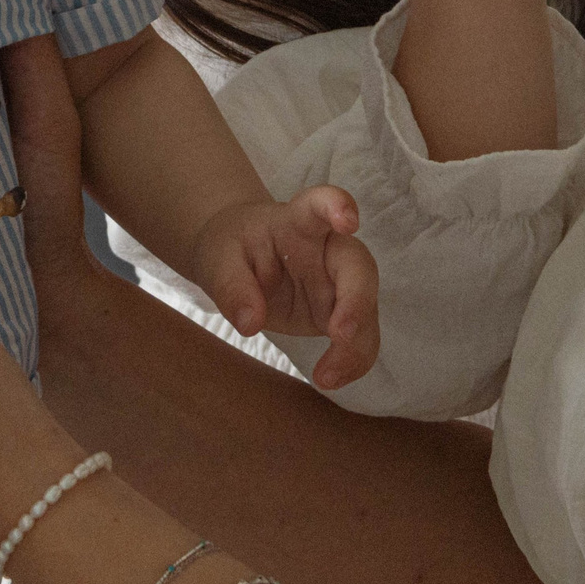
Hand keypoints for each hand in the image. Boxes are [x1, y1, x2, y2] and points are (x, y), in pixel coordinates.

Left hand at [191, 188, 379, 388]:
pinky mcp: (339, 314)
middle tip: (340, 333)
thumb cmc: (231, 248)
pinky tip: (331, 379)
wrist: (237, 260)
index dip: (337, 205)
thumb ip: (231, 286)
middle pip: (359, 266)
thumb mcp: (217, 261)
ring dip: (355, 345)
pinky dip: (352, 362)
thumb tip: (249, 323)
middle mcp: (328, 250)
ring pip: (367, 310)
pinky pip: (359, 339)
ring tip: (327, 377)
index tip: (347, 219)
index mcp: (297, 222)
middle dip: (357, 299)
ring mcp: (338, 284)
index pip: (319, 204)